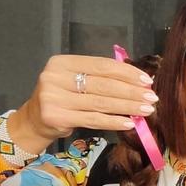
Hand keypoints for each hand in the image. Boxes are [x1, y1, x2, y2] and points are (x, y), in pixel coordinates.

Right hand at [14, 54, 157, 146]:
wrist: (34, 120)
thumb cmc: (62, 98)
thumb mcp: (75, 81)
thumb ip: (99, 77)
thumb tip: (137, 80)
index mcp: (62, 62)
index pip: (101, 65)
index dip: (126, 72)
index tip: (146, 80)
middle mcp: (55, 77)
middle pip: (103, 84)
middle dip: (131, 91)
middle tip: (151, 97)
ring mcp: (54, 97)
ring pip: (100, 102)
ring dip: (127, 107)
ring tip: (146, 109)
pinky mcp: (56, 117)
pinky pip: (93, 119)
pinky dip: (113, 121)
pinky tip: (129, 122)